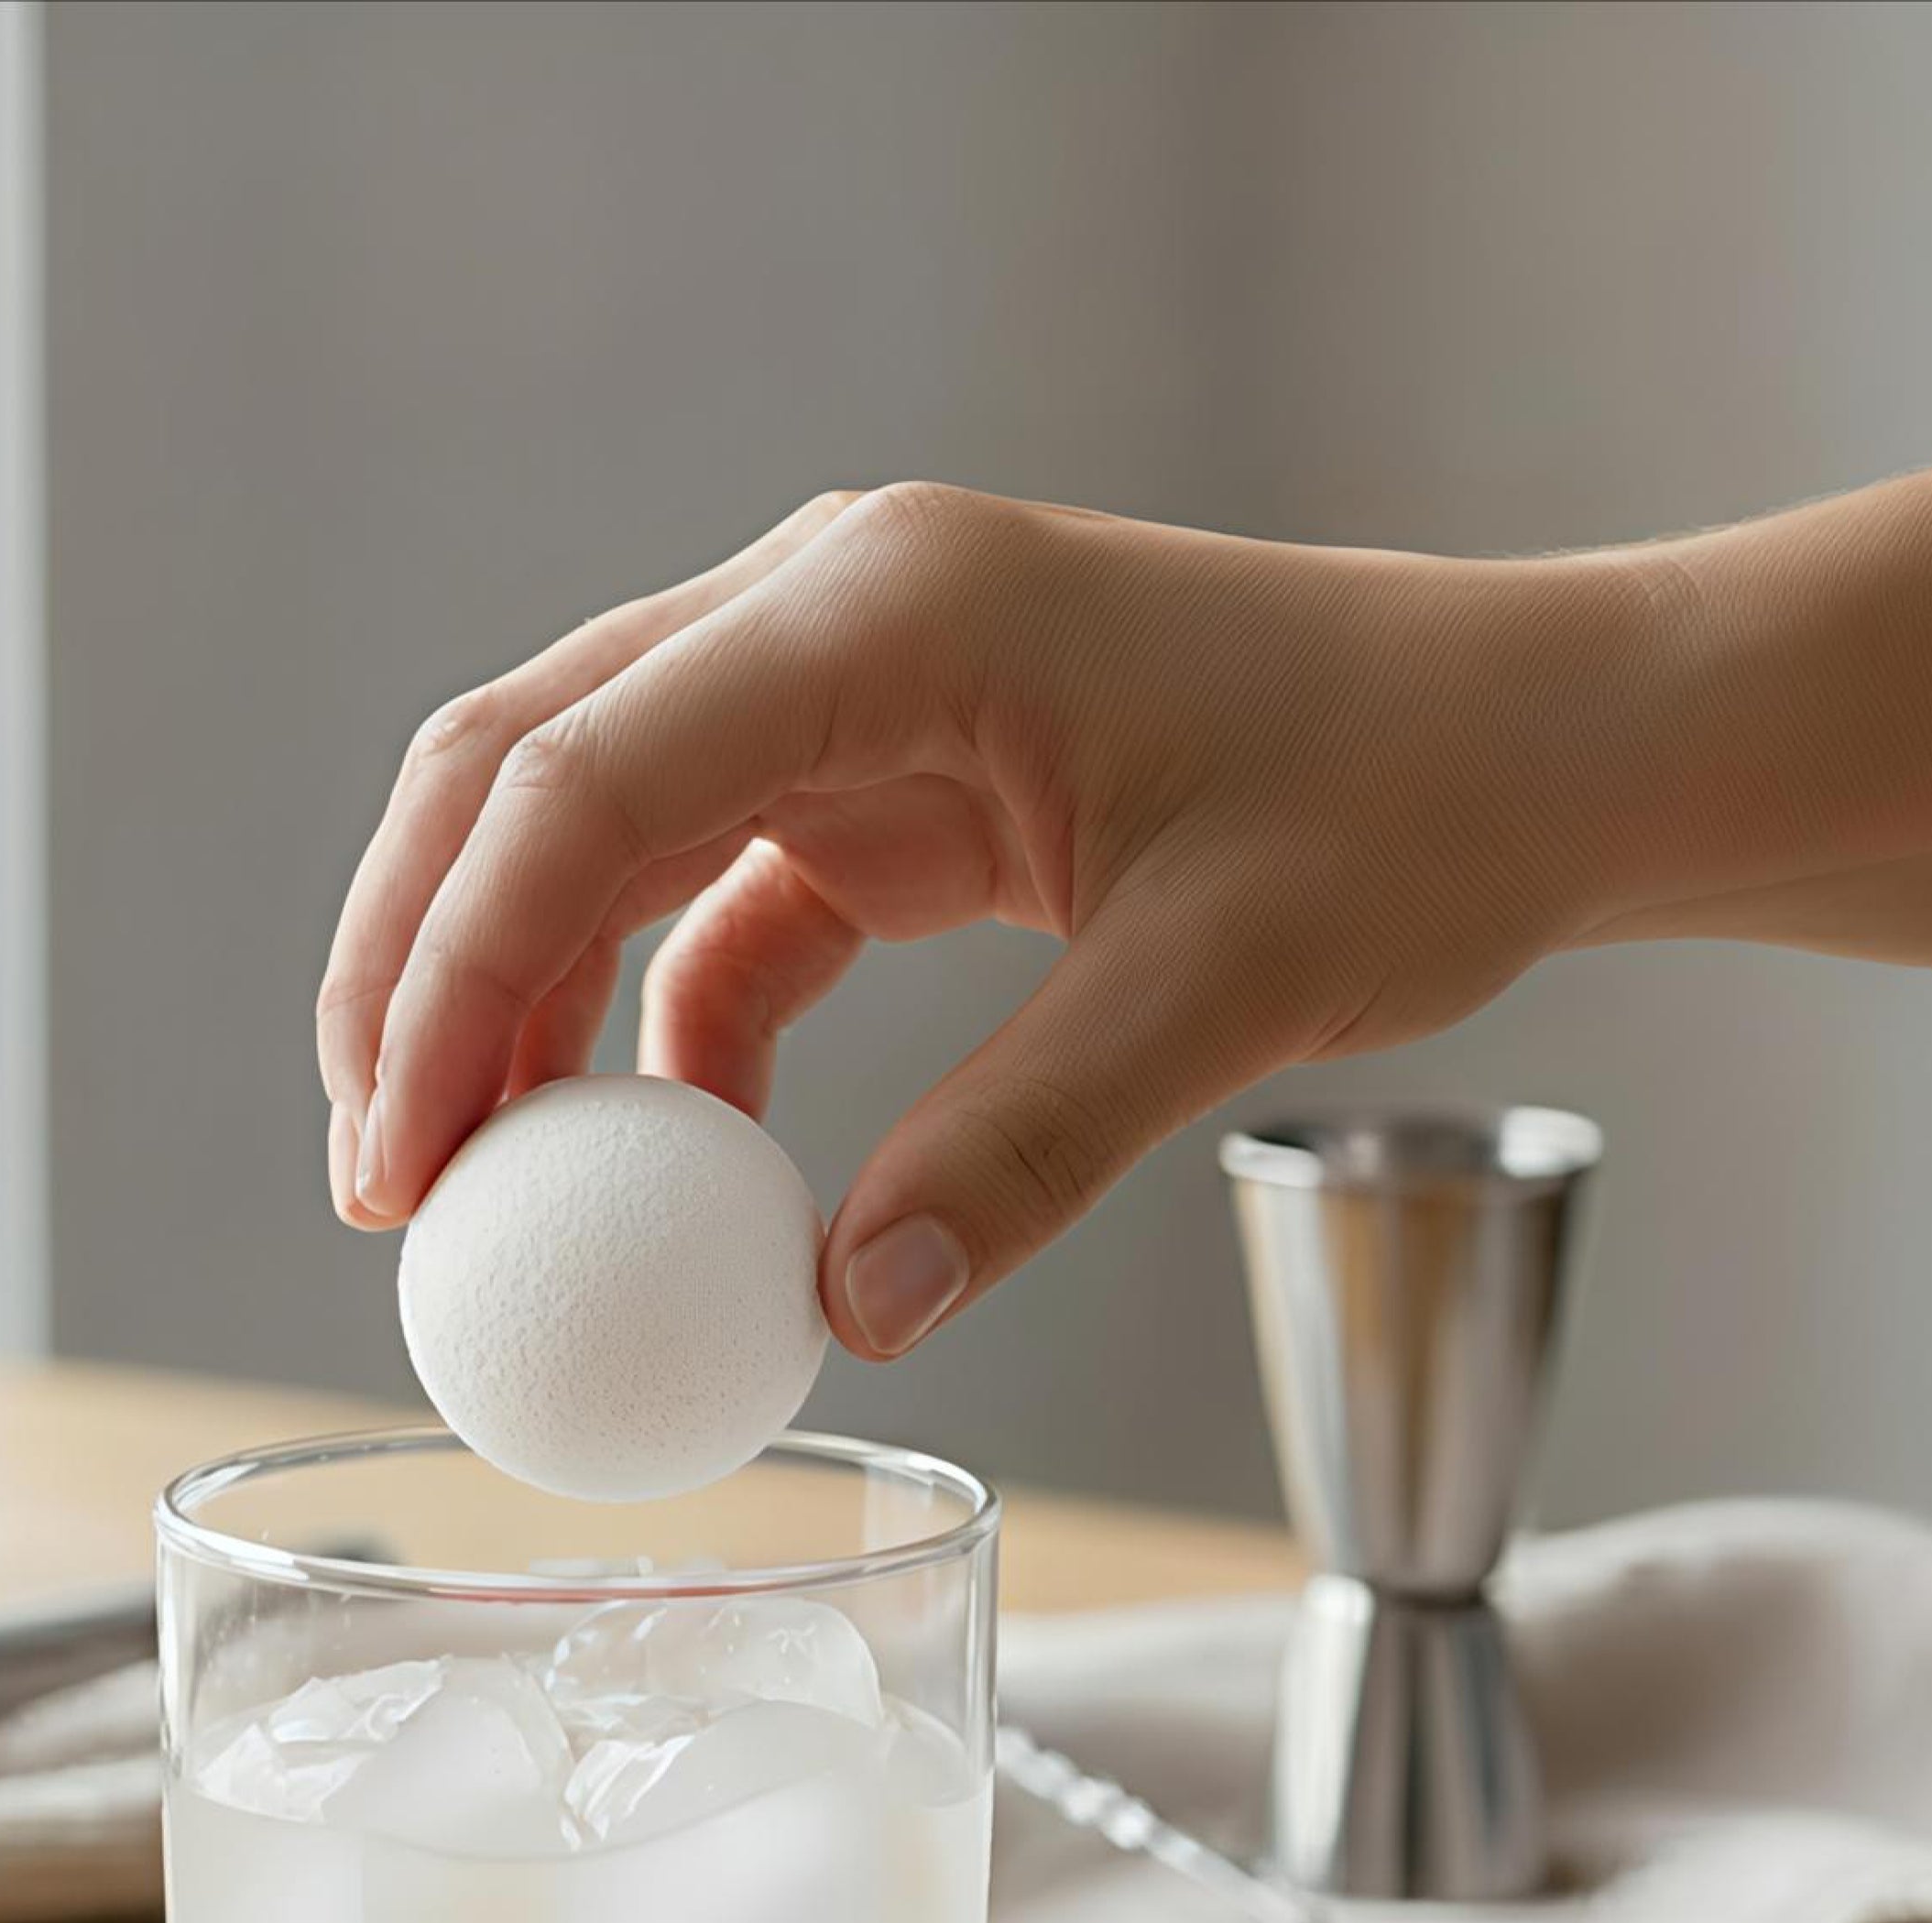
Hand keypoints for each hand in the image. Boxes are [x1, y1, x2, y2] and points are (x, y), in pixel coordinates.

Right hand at [315, 483, 1655, 1355]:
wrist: (1544, 737)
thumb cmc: (1416, 802)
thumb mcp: (1222, 984)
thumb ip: (1023, 1146)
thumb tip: (843, 1308)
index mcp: (888, 605)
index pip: (580, 780)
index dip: (451, 974)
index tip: (398, 1164)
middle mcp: (831, 606)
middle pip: (524, 771)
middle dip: (421, 974)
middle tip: (387, 1189)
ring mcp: (848, 679)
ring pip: (591, 828)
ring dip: (518, 1002)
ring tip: (485, 1194)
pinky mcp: (888, 773)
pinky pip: (713, 896)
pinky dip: (661, 1025)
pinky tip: (671, 1156)